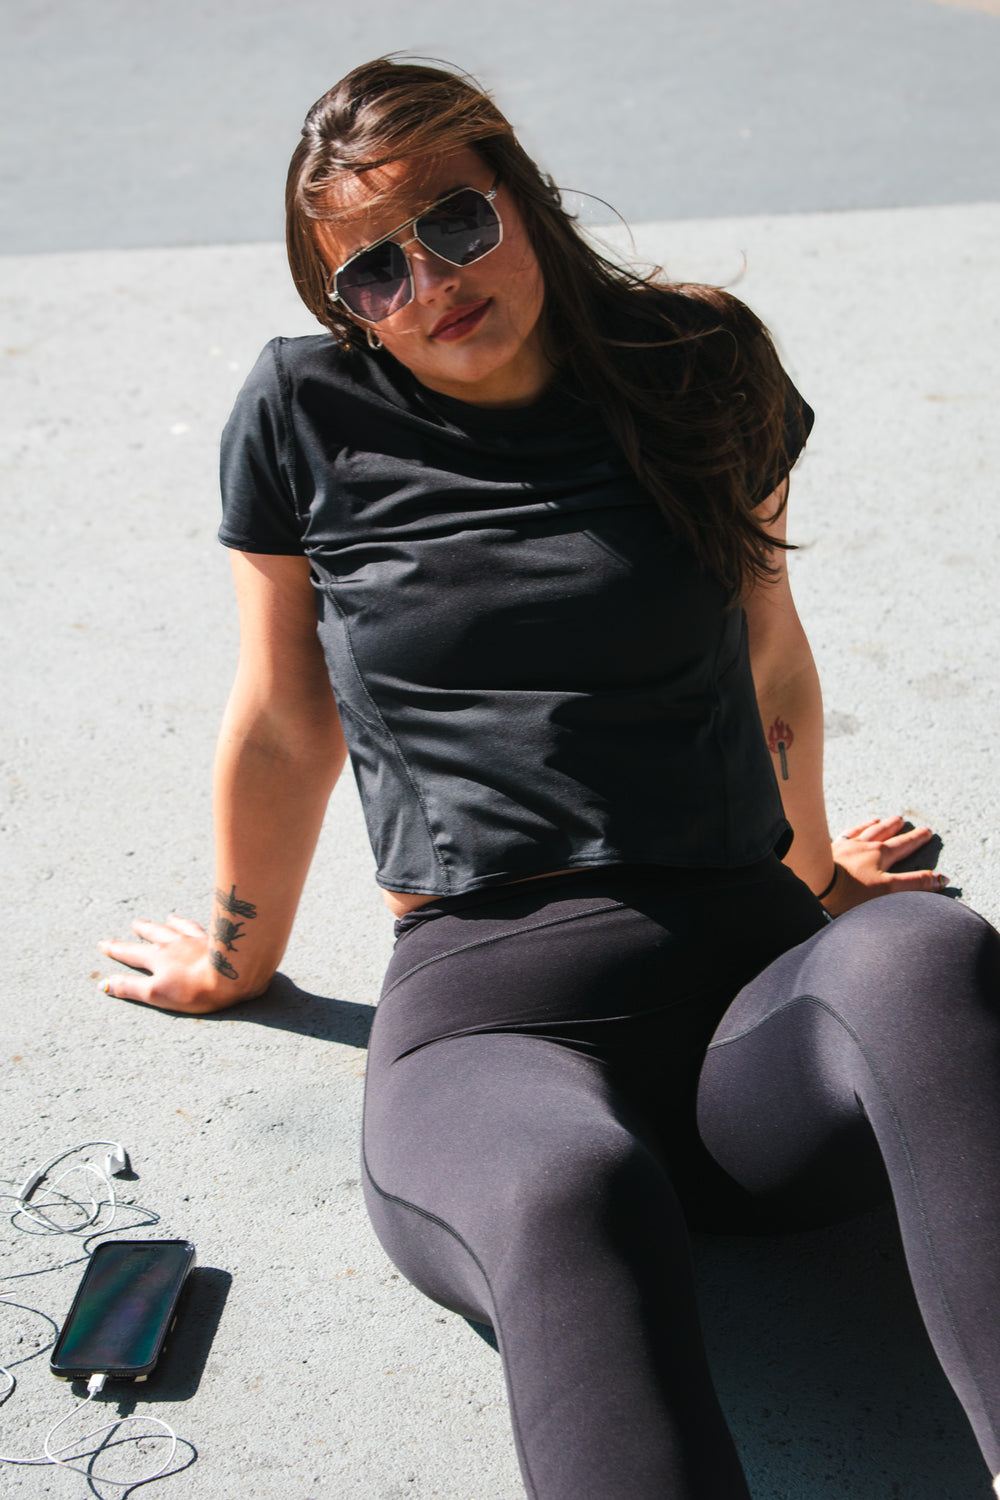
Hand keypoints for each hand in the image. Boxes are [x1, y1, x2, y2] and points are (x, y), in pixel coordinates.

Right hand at [98, 916, 257, 1013]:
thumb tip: (102, 984)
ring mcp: (194, 939)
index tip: (104, 944)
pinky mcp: (213, 938)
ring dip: (163, 924)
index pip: (131, 954)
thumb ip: (130, 988)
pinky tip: (186, 920)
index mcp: (158, 959)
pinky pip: (196, 926)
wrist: (232, 973)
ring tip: (160, 919)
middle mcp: (173, 944)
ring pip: (174, 927)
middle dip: (140, 932)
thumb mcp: (156, 994)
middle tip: (133, 924)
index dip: (116, 950)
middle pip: (152, 935)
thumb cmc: (194, 989)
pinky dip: (187, 922)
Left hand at [824, 816, 948, 915]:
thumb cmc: (851, 891)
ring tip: (880, 819)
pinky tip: (850, 831)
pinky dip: (851, 830)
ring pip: (863, 831)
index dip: (916, 839)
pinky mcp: (827, 851)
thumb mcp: (888, 889)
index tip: (927, 832)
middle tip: (905, 820)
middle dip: (897, 829)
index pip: (903, 845)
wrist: (815, 883)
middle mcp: (863, 846)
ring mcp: (844, 846)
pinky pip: (843, 835)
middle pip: (884, 834)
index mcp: (880, 855)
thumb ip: (914, 883)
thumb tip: (941, 878)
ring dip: (874, 825)